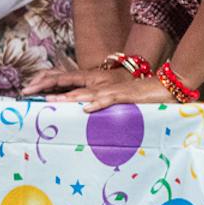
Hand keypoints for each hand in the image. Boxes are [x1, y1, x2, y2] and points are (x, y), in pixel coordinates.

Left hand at [27, 67, 171, 110]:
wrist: (168, 86)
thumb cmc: (145, 98)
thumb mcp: (121, 105)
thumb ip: (106, 109)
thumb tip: (90, 118)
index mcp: (101, 88)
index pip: (75, 89)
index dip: (56, 91)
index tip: (37, 96)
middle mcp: (104, 86)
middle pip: (75, 90)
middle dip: (55, 93)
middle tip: (35, 97)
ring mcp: (114, 90)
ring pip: (87, 94)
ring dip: (69, 98)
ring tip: (52, 102)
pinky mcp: (126, 94)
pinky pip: (109, 99)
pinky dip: (97, 104)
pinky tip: (85, 109)